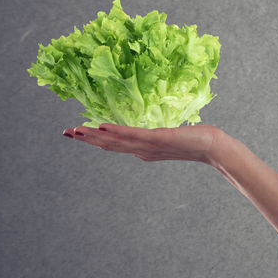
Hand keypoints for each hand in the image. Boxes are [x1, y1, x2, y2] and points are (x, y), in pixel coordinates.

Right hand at [64, 123, 223, 164]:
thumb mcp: (169, 138)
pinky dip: (117, 132)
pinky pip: (134, 135)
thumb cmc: (195, 140)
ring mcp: (149, 146)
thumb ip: (156, 138)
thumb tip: (148, 136)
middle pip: (109, 145)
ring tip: (76, 130)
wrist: (213, 147)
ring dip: (95, 136)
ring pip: (117, 142)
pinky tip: (102, 127)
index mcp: (142, 150)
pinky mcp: (158, 139)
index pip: (113, 145)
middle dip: (86, 139)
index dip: (92, 139)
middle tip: (65, 132)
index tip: (74, 132)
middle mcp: (142, 150)